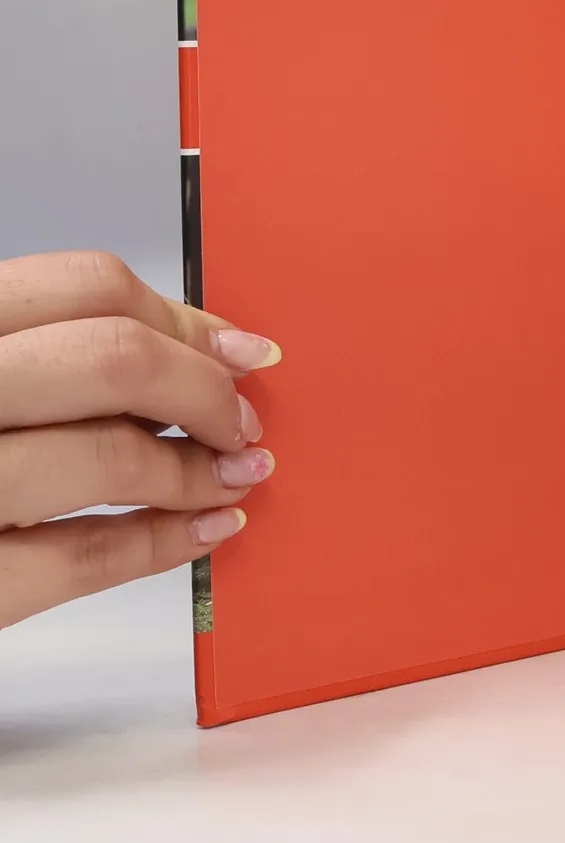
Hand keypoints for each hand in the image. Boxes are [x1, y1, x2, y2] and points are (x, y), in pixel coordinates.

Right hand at [0, 251, 279, 629]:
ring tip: (231, 476)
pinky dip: (164, 542)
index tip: (238, 350)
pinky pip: (85, 556)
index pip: (84, 286)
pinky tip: (202, 530)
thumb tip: (197, 350)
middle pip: (113, 358)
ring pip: (110, 454)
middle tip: (240, 421)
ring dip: (197, 470)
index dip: (184, 317)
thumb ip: (47, 355)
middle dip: (205, 390)